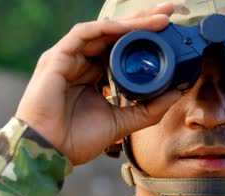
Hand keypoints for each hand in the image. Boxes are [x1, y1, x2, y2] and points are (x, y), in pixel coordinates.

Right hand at [15, 3, 181, 165]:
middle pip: (115, 35)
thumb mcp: (121, 123)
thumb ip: (147, 109)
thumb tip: (177, 93)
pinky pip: (84, 34)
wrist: (48, 153)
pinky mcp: (57, 58)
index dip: (144, 39)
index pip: (121, 50)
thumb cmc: (75, 140)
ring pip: (103, 30)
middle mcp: (81, 63)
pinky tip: (130, 28)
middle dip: (142, 22)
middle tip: (170, 11)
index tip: (171, 34)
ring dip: (131, 23)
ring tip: (158, 19)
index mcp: (93, 77)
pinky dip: (107, 29)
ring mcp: (68, 58)